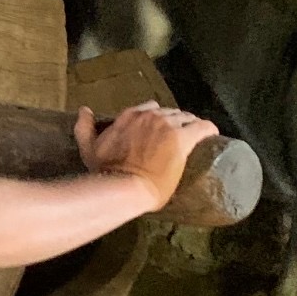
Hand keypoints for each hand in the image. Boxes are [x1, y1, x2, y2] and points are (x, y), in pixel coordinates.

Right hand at [74, 100, 217, 211]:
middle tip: (179, 137)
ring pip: (187, 118)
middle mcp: (150, 116)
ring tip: (195, 137)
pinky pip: (203, 128)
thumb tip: (84, 110)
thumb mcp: (89, 147)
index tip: (160, 130)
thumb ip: (84, 127)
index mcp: (129, 116)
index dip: (158, 119)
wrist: (124, 187)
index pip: (150, 108)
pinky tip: (213, 135)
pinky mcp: (183, 140)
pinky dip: (209, 129)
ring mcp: (167, 127)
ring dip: (191, 125)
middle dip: (176, 122)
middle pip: (171, 112)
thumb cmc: (106, 171)